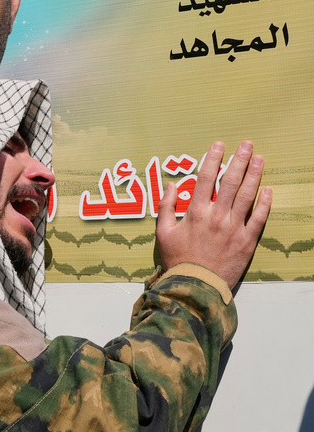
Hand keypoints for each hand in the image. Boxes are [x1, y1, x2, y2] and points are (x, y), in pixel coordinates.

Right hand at [157, 140, 271, 288]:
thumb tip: (171, 185)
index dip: (213, 159)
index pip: (206, 178)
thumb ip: (166, 206)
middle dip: (240, 160)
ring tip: (260, 159)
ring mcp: (234, 228)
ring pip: (247, 195)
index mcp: (196, 212)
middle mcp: (216, 216)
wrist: (194, 285)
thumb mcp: (163, 232)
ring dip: (254, 175)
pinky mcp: (247, 241)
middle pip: (230, 181)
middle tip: (247, 145)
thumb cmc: (177, 259)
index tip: (220, 145)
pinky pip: (259, 218)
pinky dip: (265, 203)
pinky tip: (268, 190)